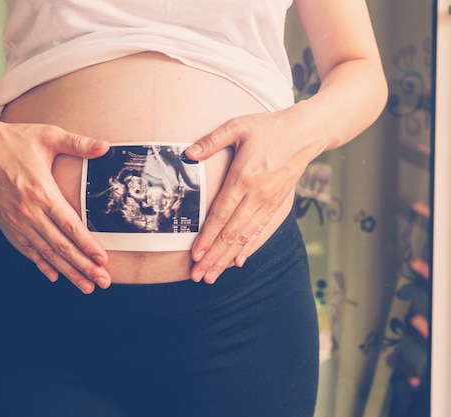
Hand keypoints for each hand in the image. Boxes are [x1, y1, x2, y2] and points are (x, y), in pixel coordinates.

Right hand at [0, 118, 110, 293]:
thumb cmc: (13, 140)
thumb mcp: (48, 135)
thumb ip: (78, 143)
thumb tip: (106, 145)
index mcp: (41, 192)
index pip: (70, 226)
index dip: (87, 245)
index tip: (103, 260)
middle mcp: (28, 211)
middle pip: (61, 246)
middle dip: (83, 266)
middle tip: (102, 281)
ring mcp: (16, 220)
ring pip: (46, 252)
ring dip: (66, 271)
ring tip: (85, 286)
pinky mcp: (7, 222)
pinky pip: (26, 248)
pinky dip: (40, 263)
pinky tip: (53, 276)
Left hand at [184, 112, 317, 283]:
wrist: (306, 133)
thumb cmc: (269, 128)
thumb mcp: (238, 126)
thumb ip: (211, 140)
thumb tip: (189, 154)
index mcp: (244, 177)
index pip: (221, 214)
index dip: (207, 237)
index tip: (195, 255)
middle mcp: (257, 195)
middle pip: (231, 232)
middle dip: (213, 256)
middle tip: (199, 275)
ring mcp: (268, 203)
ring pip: (245, 237)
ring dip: (227, 258)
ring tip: (213, 275)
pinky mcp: (277, 205)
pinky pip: (260, 231)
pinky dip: (248, 248)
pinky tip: (237, 261)